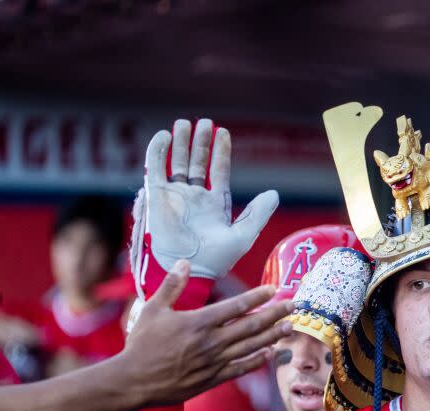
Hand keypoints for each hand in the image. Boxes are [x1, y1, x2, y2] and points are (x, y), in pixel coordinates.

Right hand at [122, 260, 293, 406]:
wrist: (133, 382)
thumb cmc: (141, 344)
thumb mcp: (152, 309)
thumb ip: (172, 286)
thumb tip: (184, 262)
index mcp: (199, 322)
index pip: (236, 306)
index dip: (258, 297)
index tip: (273, 289)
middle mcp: (211, 342)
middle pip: (251, 326)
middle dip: (275, 314)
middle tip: (294, 306)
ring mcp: (214, 362)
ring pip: (251, 347)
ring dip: (272, 336)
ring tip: (289, 327)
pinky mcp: (212, 379)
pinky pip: (240, 369)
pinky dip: (256, 360)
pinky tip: (269, 353)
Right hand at [131, 119, 277, 302]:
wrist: (189, 269)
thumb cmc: (217, 259)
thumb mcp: (244, 235)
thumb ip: (258, 213)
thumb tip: (274, 193)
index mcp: (214, 203)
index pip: (218, 170)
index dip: (220, 151)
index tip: (222, 131)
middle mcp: (194, 197)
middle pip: (196, 162)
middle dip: (200, 142)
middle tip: (203, 122)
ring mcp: (176, 196)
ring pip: (177, 162)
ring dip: (179, 143)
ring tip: (183, 123)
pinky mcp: (157, 197)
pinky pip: (155, 170)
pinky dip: (157, 152)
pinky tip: (164, 136)